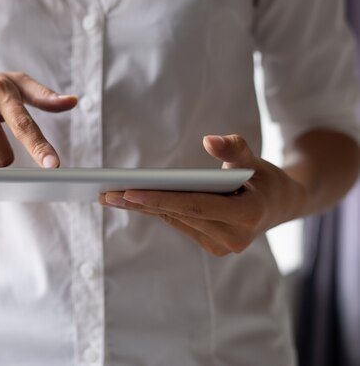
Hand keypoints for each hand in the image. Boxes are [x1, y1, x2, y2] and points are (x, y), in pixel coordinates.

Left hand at [100, 135, 307, 255]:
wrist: (280, 205)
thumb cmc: (265, 178)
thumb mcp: (254, 158)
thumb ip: (234, 148)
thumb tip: (209, 139)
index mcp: (248, 215)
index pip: (194, 206)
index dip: (160, 199)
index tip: (129, 192)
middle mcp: (234, 237)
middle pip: (178, 215)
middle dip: (139, 204)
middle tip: (105, 193)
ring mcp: (222, 245)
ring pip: (174, 220)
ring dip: (140, 209)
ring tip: (109, 196)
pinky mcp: (211, 245)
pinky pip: (178, 223)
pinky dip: (154, 211)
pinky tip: (128, 202)